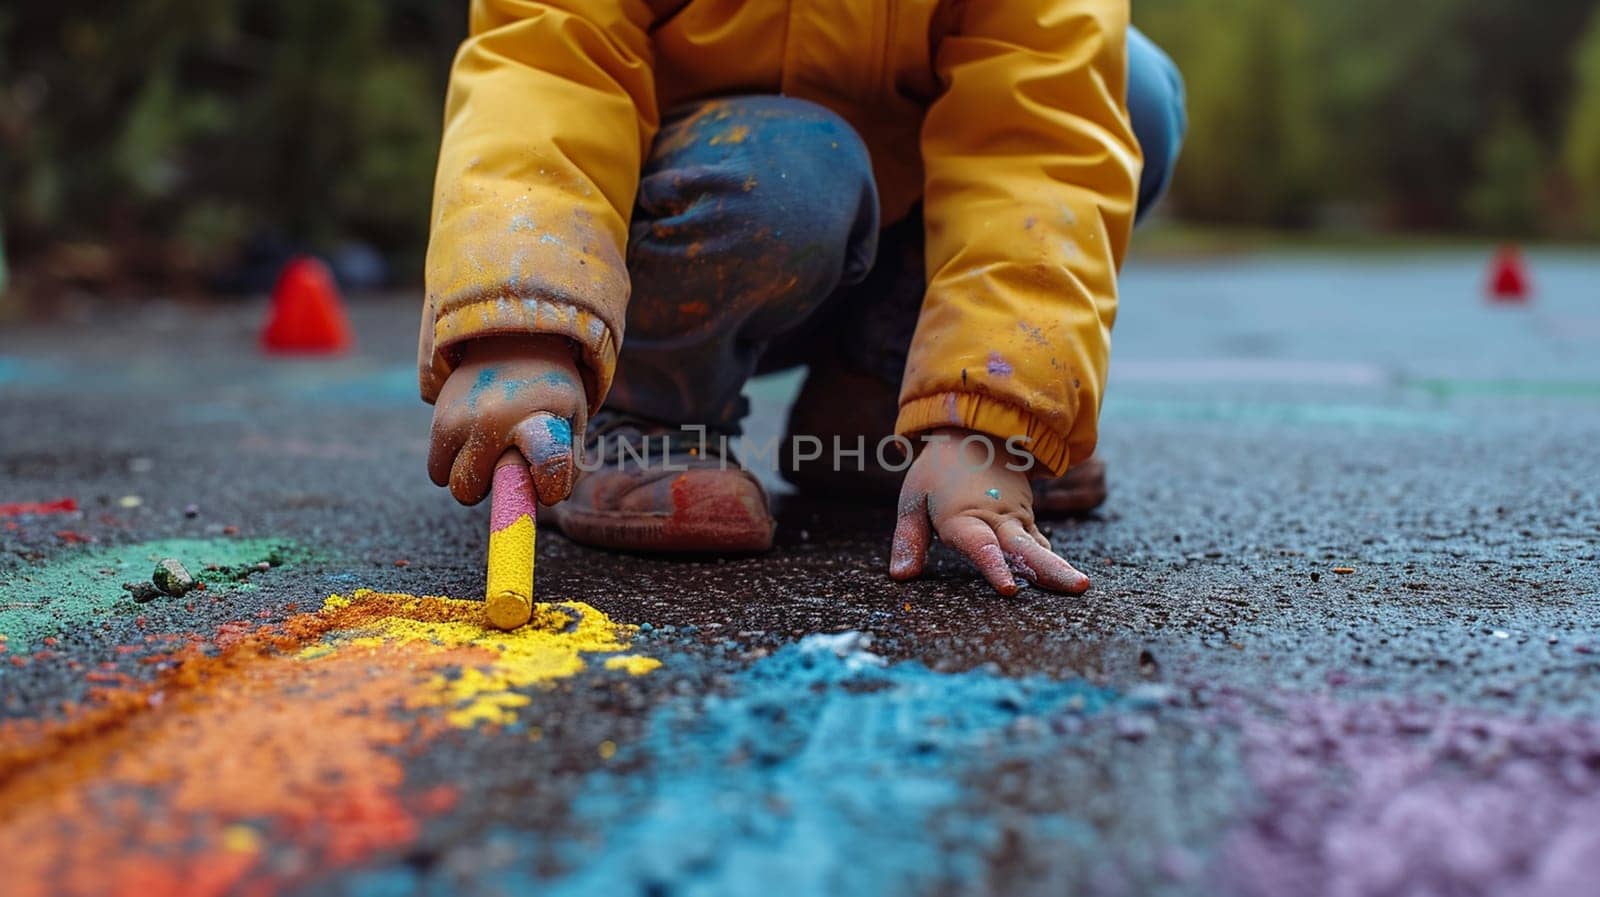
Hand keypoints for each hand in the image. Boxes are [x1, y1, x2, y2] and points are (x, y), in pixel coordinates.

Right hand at [428, 335, 586, 504]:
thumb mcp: (573, 416)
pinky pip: (437, 471)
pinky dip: (453, 466)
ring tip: (493, 447)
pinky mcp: (438, 419)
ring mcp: (458, 419)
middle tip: (512, 458)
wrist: (512, 338)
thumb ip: (569, 461)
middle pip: (479, 491)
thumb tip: (548, 499)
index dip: (551, 486)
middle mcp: (492, 421)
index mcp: (537, 418)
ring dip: (473, 477)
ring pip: (454, 485)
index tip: (551, 487)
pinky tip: (475, 439)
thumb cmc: (548, 390)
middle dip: (495, 486)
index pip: (548, 465)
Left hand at [890, 428, 1090, 595]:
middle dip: (1048, 570)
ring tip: (1081, 586)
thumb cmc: (937, 473)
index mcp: (963, 516)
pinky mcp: (1025, 519)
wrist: (973, 434)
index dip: (994, 567)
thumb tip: (900, 576)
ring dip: (1058, 566)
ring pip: (1037, 546)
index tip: (1010, 589)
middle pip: (1023, 548)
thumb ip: (908, 540)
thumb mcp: (913, 500)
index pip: (981, 545)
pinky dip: (1050, 559)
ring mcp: (1015, 518)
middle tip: (1077, 587)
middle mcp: (995, 519)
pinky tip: (1065, 580)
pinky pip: (1038, 542)